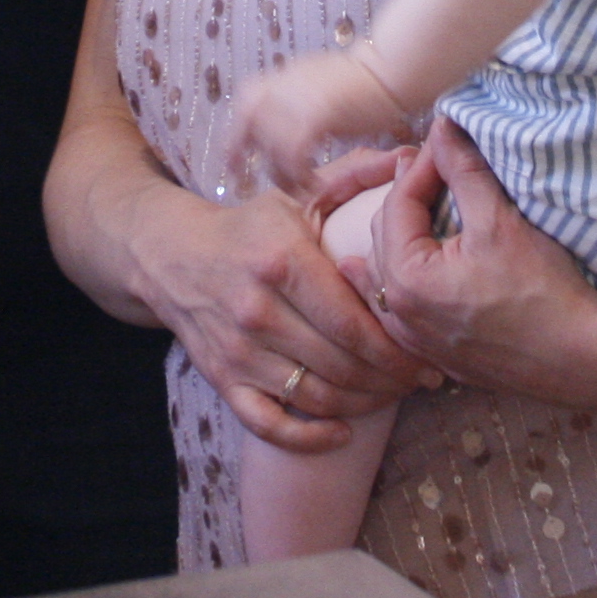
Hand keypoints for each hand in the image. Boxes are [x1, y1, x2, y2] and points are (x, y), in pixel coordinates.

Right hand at [129, 173, 434, 453]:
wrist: (170, 255)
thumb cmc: (248, 227)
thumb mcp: (295, 196)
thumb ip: (353, 177)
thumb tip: (409, 159)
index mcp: (282, 261)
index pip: (353, 321)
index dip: (397, 347)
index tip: (426, 352)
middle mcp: (257, 310)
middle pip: (341, 364)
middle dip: (390, 379)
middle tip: (419, 380)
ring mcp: (238, 350)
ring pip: (315, 396)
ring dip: (362, 405)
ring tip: (390, 395)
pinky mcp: (222, 379)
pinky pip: (270, 425)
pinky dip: (309, 438)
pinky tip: (341, 432)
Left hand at [219, 51, 409, 202]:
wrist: (392, 69)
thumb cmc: (367, 84)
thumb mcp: (320, 85)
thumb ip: (299, 99)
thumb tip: (287, 122)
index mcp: (284, 77)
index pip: (246, 102)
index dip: (234, 133)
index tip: (233, 160)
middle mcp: (284, 84)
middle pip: (247, 120)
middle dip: (240, 151)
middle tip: (242, 178)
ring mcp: (297, 97)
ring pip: (273, 145)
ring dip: (284, 175)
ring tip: (301, 190)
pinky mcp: (316, 113)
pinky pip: (295, 154)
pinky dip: (301, 176)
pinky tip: (315, 185)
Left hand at [369, 121, 596, 411]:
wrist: (585, 360)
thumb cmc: (545, 293)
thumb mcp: (500, 221)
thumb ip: (463, 169)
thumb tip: (443, 125)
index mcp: (406, 280)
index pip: (396, 203)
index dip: (421, 166)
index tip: (444, 143)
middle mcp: (399, 316)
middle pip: (387, 238)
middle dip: (409, 198)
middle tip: (438, 168)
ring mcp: (417, 342)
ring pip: (391, 274)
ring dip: (404, 238)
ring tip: (425, 208)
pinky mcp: (439, 356)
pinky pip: (405, 309)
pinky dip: (406, 281)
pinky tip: (410, 270)